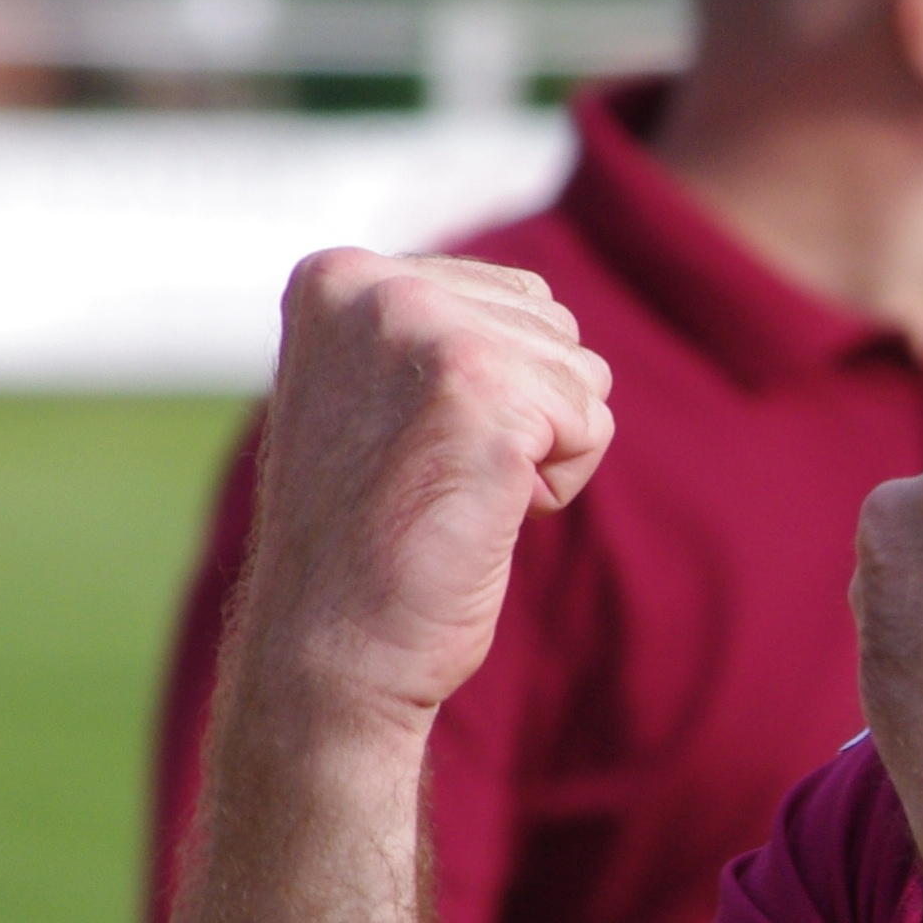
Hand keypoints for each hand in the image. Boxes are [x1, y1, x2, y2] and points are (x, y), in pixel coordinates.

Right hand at [241, 248, 612, 730]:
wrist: (331, 646)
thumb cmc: (370, 537)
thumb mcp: (379, 394)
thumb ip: (436, 331)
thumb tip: (546, 311)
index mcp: (341, 276)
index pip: (510, 297)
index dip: (492, 391)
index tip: (408, 446)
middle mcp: (376, 286)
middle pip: (554, 328)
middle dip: (525, 414)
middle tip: (434, 477)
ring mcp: (427, 330)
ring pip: (582, 374)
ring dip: (543, 450)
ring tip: (454, 494)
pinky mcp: (482, 390)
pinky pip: (591, 425)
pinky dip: (558, 484)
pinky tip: (482, 515)